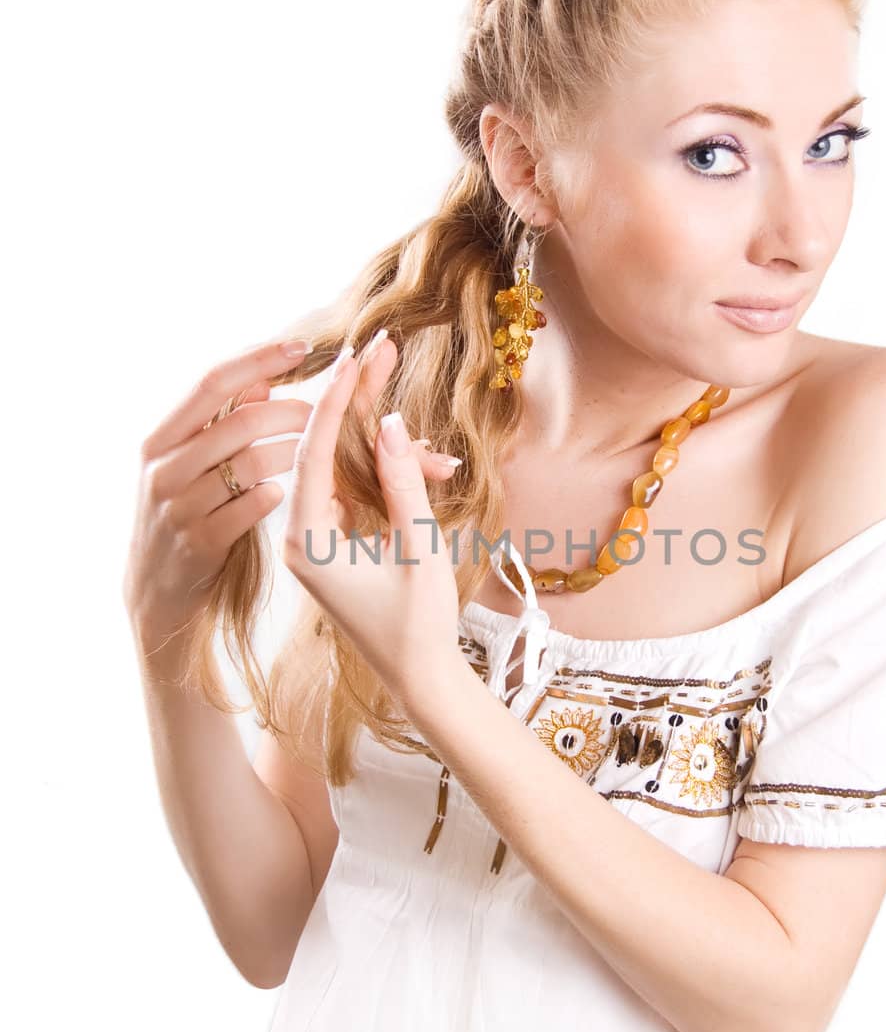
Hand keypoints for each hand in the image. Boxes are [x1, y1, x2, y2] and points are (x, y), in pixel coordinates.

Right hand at [124, 337, 318, 652]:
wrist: (156, 586)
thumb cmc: (185, 510)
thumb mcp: (189, 463)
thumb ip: (221, 420)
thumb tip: (260, 376)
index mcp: (161, 437)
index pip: (213, 382)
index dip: (259, 359)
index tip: (304, 346)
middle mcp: (164, 467)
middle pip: (240, 421)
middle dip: (293, 412)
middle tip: (328, 414)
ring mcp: (179, 506)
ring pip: (251, 464)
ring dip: (295, 452)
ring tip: (319, 452)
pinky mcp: (200, 542)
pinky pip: (250, 508)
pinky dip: (278, 493)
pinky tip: (292, 491)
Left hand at [281, 331, 463, 703]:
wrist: (422, 679)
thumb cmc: (420, 624)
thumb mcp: (418, 548)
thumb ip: (401, 482)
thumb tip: (386, 421)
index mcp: (304, 541)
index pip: (313, 452)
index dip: (336, 399)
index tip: (357, 355)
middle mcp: (299, 535)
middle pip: (323, 449)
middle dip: (357, 404)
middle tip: (382, 351)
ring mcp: (315, 538)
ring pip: (345, 468)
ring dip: (388, 450)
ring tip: (440, 455)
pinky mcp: (335, 541)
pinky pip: (355, 489)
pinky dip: (388, 475)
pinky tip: (428, 468)